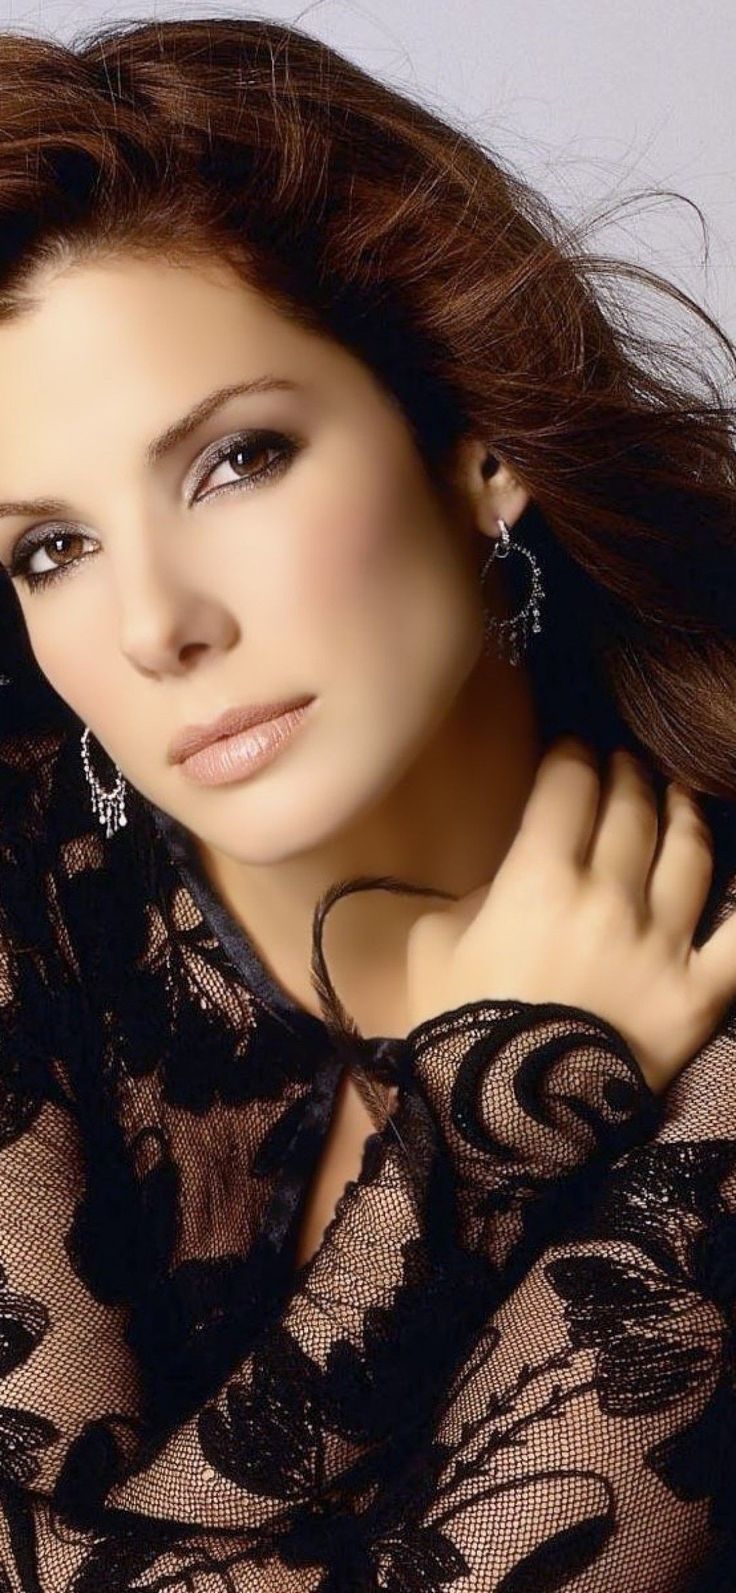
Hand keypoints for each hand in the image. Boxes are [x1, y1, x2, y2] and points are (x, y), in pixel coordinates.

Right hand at [405, 734, 735, 1092]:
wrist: (504, 1122)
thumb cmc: (459, 1028)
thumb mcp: (435, 942)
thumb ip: (478, 893)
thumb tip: (513, 875)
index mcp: (538, 878)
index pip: (568, 786)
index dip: (572, 757)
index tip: (572, 753)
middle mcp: (609, 897)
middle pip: (631, 808)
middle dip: (627, 774)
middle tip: (623, 767)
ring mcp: (662, 944)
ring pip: (690, 851)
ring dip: (683, 810)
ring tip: (677, 796)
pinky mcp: (699, 993)